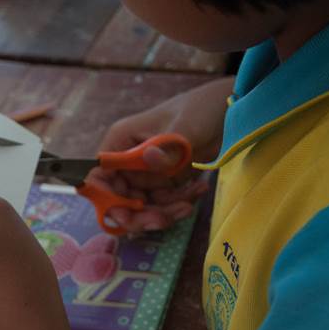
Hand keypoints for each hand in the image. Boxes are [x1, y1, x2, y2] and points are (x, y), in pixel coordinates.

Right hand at [90, 76, 234, 232]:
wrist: (230, 111)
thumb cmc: (201, 109)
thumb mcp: (186, 128)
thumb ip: (167, 149)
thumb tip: (147, 158)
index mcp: (121, 141)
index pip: (99, 175)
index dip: (105, 198)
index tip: (125, 213)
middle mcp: (129, 159)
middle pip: (120, 198)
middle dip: (139, 214)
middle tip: (161, 220)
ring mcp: (148, 172)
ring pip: (144, 206)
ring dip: (165, 212)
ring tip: (188, 205)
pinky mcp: (167, 180)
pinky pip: (165, 203)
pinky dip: (181, 202)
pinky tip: (199, 189)